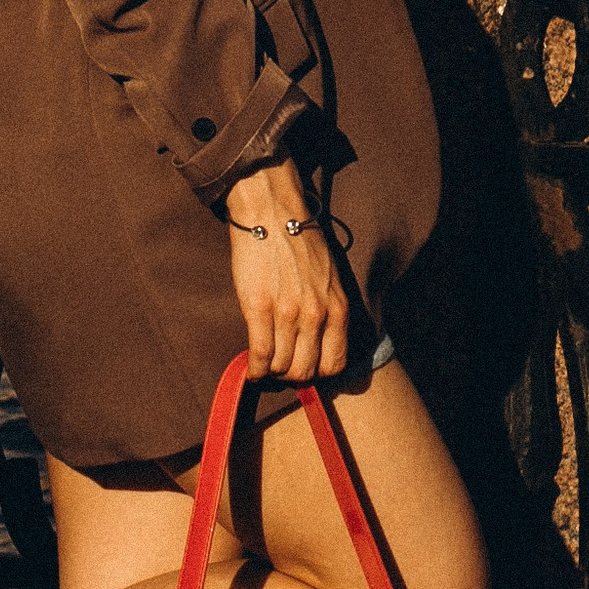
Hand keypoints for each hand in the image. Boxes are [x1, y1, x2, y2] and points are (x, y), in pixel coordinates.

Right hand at [222, 159, 347, 384]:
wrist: (272, 211)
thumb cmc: (300, 242)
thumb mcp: (329, 278)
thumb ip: (327, 310)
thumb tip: (315, 342)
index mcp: (337, 308)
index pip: (334, 365)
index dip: (317, 374)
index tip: (304, 369)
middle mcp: (316, 315)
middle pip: (305, 371)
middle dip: (291, 376)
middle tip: (280, 369)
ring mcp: (287, 313)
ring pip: (281, 366)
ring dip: (271, 371)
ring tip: (264, 366)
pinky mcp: (259, 307)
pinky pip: (260, 354)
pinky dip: (254, 368)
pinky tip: (251, 368)